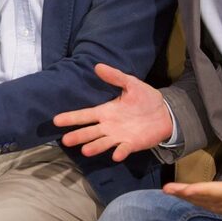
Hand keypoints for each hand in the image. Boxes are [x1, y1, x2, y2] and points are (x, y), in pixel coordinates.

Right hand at [53, 64, 172, 160]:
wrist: (164, 113)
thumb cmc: (145, 98)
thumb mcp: (131, 84)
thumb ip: (115, 76)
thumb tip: (98, 66)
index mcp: (106, 111)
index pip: (85, 115)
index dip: (71, 117)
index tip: (56, 120)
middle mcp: (108, 126)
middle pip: (90, 132)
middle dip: (78, 136)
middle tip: (66, 141)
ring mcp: (119, 136)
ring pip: (102, 142)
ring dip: (95, 146)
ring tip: (85, 150)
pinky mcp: (131, 144)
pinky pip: (123, 149)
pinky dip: (119, 152)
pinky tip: (116, 154)